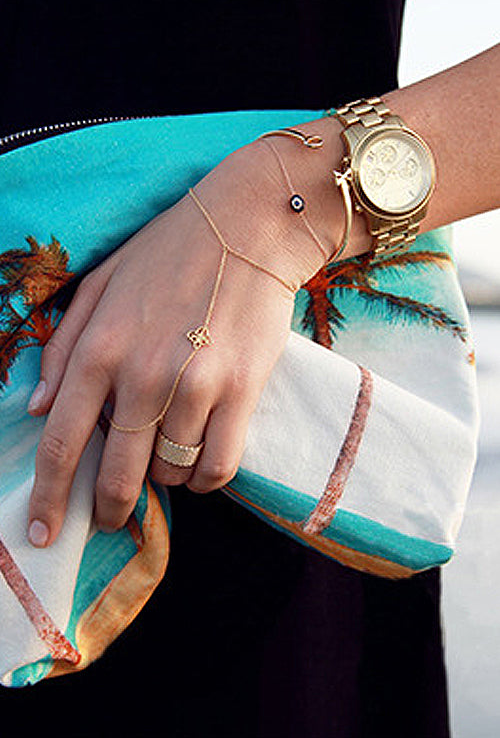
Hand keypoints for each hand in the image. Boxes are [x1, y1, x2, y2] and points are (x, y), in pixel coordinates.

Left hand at [26, 142, 326, 547]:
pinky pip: (219, 465)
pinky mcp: (242, 390)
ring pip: (171, 472)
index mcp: (99, 348)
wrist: (247, 227)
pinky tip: (199, 465)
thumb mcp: (100, 285)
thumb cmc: (168, 253)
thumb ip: (62, 347)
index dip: (49, 498)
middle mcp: (143, 374)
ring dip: (164, 478)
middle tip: (111, 517)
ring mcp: (195, 384)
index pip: (63, 443)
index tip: (44, 532)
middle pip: (118, 475)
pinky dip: (205, 479)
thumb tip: (38, 407)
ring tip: (167, 456)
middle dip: (109, 509)